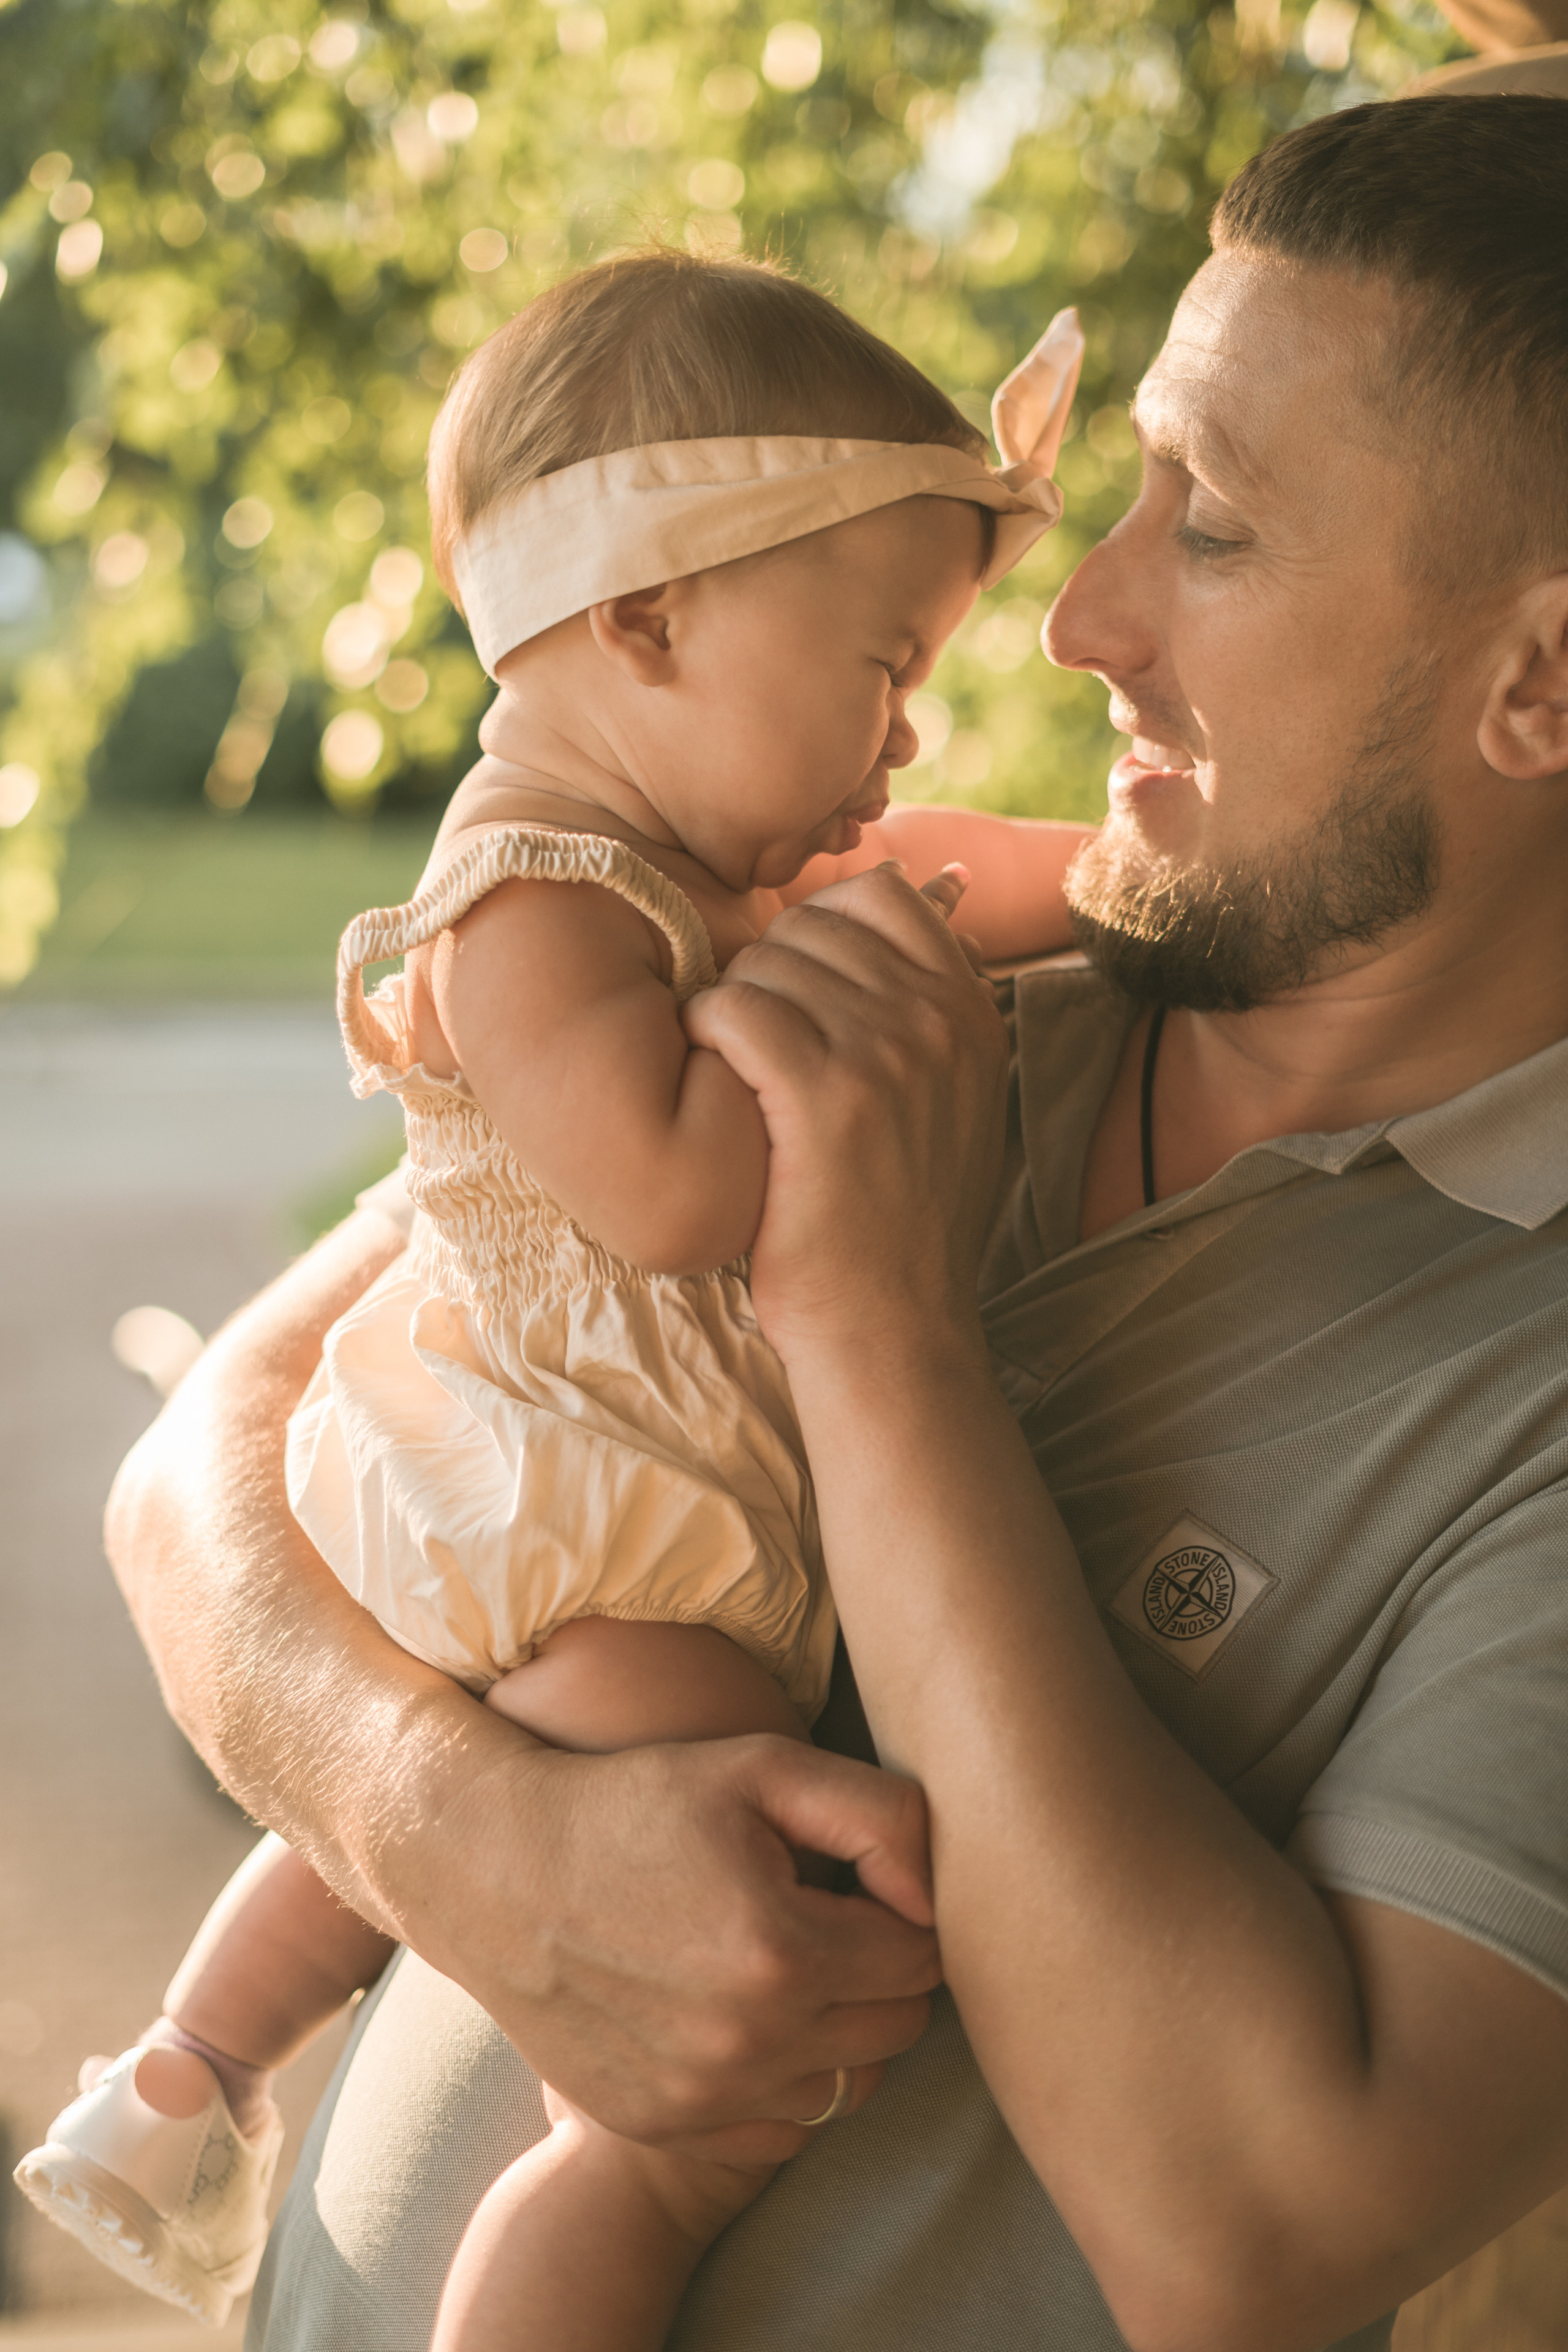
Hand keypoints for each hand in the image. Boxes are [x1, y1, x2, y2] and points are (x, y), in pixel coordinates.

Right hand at [429, 1727, 940, 2162]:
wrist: (496, 1868)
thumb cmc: (636, 1802)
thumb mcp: (763, 1767)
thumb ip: (881, 1819)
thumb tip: (934, 1901)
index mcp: (783, 1951)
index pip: (922, 1958)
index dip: (906, 1912)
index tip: (862, 1882)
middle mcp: (748, 2041)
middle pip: (896, 2029)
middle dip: (884, 1971)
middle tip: (832, 1919)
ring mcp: (704, 2095)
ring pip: (848, 2087)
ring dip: (841, 2031)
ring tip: (790, 1965)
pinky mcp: (664, 2124)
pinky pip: (782, 2128)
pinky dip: (784, 2079)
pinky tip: (744, 2014)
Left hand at [682, 863, 1008, 1365]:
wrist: (890, 1326)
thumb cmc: (894, 1216)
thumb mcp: (948, 1098)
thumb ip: (924, 1010)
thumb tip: (892, 902)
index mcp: (971, 1010)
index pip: (879, 894)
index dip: (815, 927)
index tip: (794, 990)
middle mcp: (938, 1020)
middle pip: (812, 925)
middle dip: (765, 971)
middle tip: (753, 1044)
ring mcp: (886, 1054)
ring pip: (767, 963)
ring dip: (732, 1008)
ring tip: (737, 1073)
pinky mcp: (824, 1098)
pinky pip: (734, 1007)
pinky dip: (706, 1033)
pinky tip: (715, 1080)